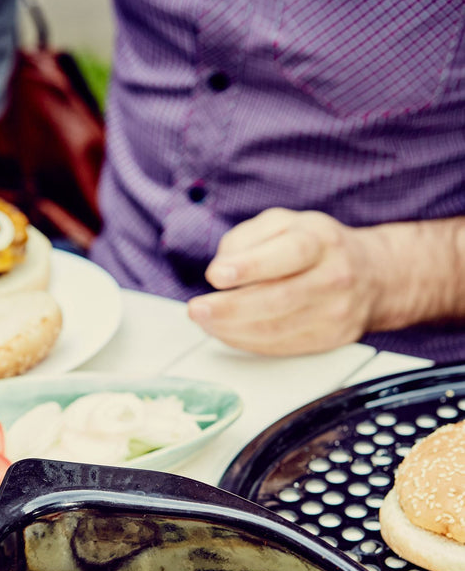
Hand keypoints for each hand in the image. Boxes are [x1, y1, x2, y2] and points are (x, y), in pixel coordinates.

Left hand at [187, 208, 385, 355]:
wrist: (373, 276)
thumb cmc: (318, 247)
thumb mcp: (286, 223)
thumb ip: (249, 238)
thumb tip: (222, 266)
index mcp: (321, 242)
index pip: (288, 255)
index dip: (249, 266)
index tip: (216, 274)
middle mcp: (333, 278)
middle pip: (277, 300)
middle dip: (229, 308)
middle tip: (197, 309)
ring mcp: (334, 314)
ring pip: (276, 330)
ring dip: (232, 330)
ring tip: (205, 322)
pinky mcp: (329, 341)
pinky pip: (280, 347)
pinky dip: (247, 342)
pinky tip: (227, 333)